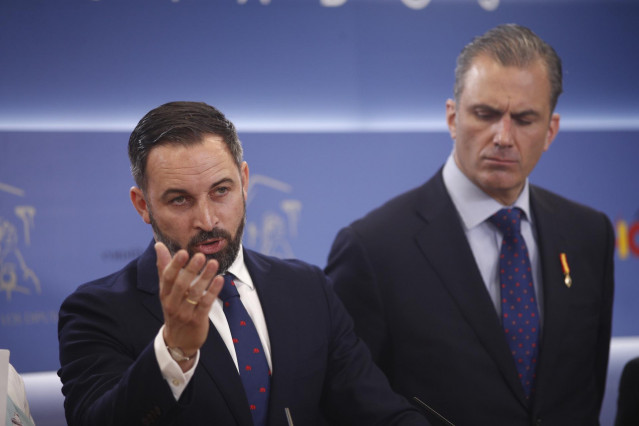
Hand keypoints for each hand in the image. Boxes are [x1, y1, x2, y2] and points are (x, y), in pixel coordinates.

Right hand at [155, 242, 223, 369]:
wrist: (178, 340)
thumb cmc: (173, 308)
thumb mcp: (166, 290)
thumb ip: (164, 267)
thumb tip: (159, 245)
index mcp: (164, 294)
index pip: (167, 277)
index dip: (175, 265)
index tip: (183, 252)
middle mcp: (172, 303)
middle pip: (181, 284)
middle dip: (191, 270)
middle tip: (200, 255)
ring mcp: (185, 313)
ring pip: (195, 293)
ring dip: (205, 277)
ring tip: (214, 263)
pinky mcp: (198, 320)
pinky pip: (206, 304)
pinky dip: (213, 291)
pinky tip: (220, 279)